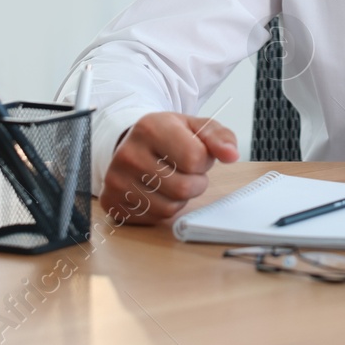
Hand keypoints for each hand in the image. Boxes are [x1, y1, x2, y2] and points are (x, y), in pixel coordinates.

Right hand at [101, 112, 238, 224]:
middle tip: (187, 170)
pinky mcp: (112, 202)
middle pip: (184, 187)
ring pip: (170, 207)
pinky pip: (154, 218)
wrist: (131, 143)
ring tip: (171, 178)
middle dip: (196, 182)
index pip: (195, 158)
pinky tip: (156, 190)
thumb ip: (219, 137)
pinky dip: (163, 208)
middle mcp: (128, 154)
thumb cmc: (167, 136)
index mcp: (150, 128)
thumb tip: (231, 155)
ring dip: (180, 197)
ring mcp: (116, 181)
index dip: (204, 160)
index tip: (195, 153)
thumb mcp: (195, 126)